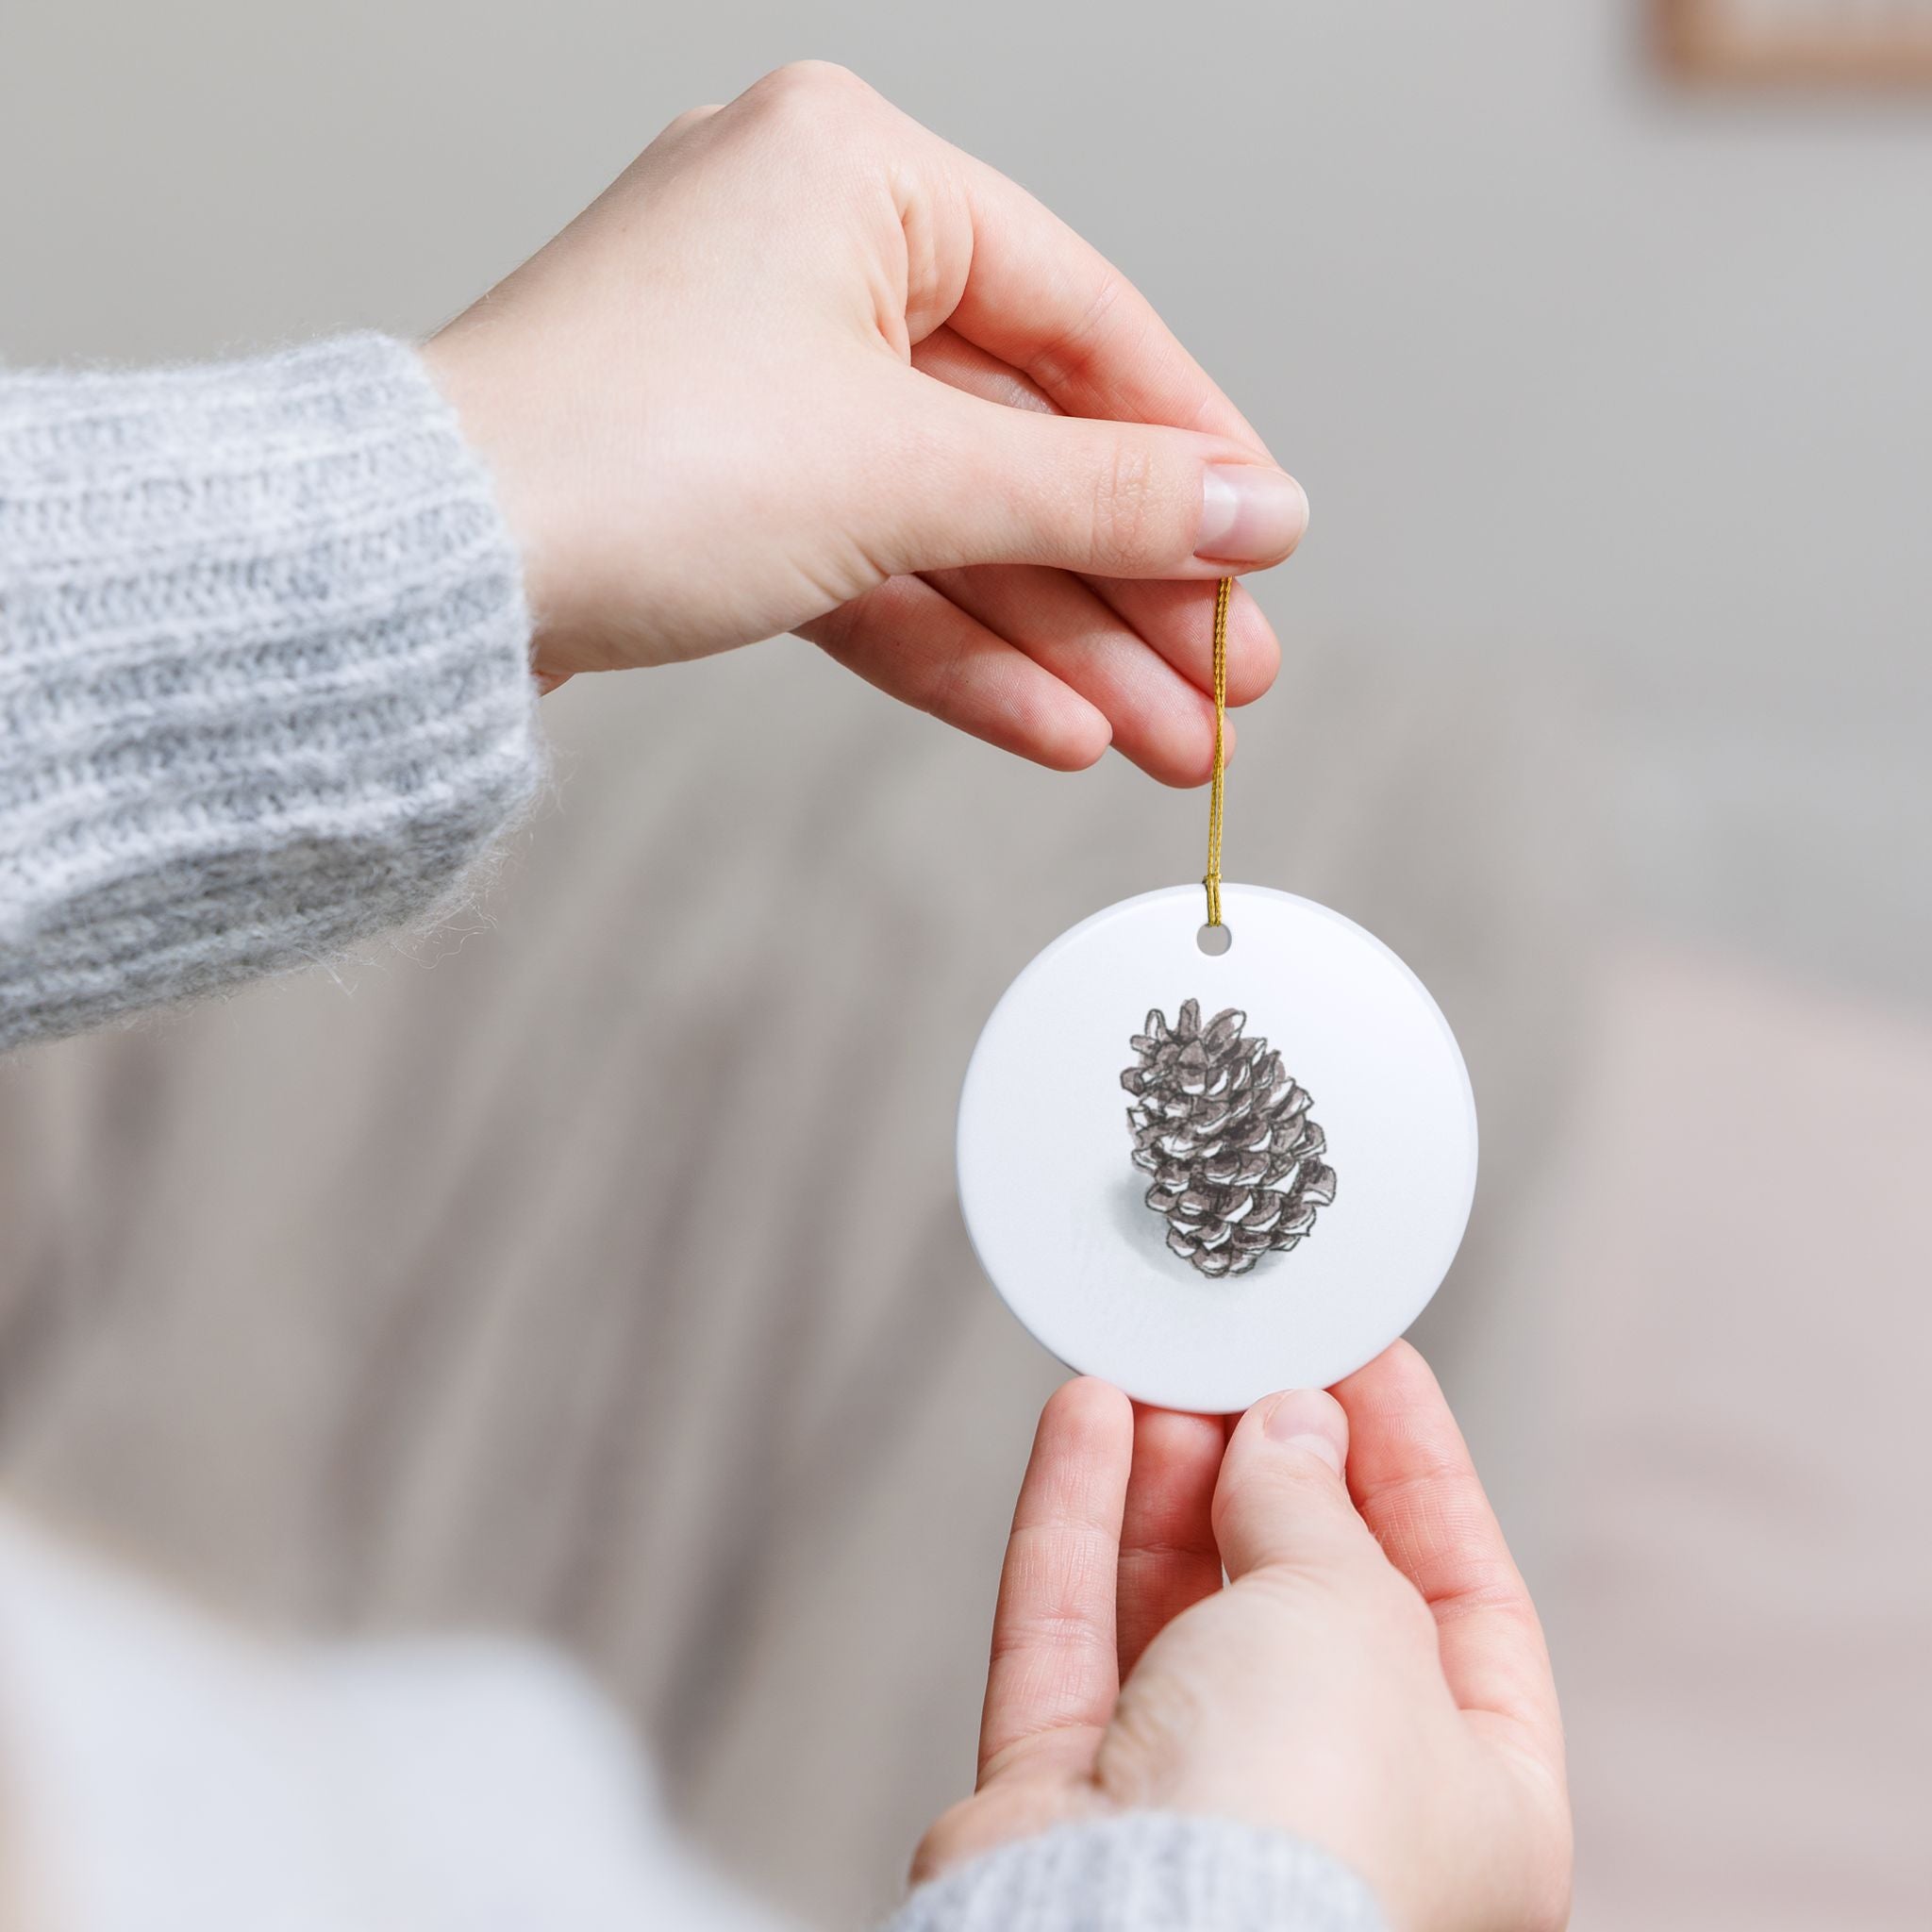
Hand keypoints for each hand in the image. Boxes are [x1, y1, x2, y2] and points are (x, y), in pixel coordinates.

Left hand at [424, 61, 1305, 782]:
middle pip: (1020, 442)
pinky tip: (1057, 727)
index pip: (1080, 318)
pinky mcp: (721, 493)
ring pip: (952, 526)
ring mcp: (757, 384)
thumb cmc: (622, 457)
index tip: (1264, 547)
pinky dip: (958, 650)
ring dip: (1061, 643)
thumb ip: (1098, 496)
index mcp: (851, 174)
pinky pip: (873, 569)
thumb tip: (1255, 511)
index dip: (1187, 447)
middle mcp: (804, 260)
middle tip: (1225, 684)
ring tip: (1167, 741)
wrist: (420, 582)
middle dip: (1128, 585)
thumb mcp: (906, 473)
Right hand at [916, 1343, 1571, 1931]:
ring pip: (1179, 1609)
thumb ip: (1316, 1505)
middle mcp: (1338, 1814)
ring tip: (1158, 1377)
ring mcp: (1195, 1812)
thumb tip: (1288, 1428)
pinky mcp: (1069, 1802)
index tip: (1366, 1364)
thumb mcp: (1353, 1610)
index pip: (1465, 1596)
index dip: (1414, 1468)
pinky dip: (1076, 1523)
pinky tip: (1083, 1423)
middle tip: (1243, 1363)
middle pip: (1306, 1597)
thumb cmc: (1300, 1832)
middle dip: (1271, 1467)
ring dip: (1168, 1482)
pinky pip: (1073, 1635)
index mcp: (1480, 1805)